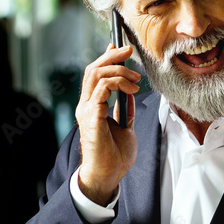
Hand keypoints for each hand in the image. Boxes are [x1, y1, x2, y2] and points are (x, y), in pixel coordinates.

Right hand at [75, 44, 142, 204]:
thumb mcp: (125, 126)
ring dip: (119, 70)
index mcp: (92, 106)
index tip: (121, 47)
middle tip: (130, 51)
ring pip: (96, 74)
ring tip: (136, 79)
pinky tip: (132, 90)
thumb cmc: (115, 155)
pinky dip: (118, 83)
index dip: (107, 57)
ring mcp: (87, 110)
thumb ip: (124, 109)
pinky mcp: (92, 116)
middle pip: (94, 68)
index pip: (95, 74)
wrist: (108, 175)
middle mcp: (86, 105)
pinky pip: (102, 89)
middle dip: (113, 55)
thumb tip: (130, 93)